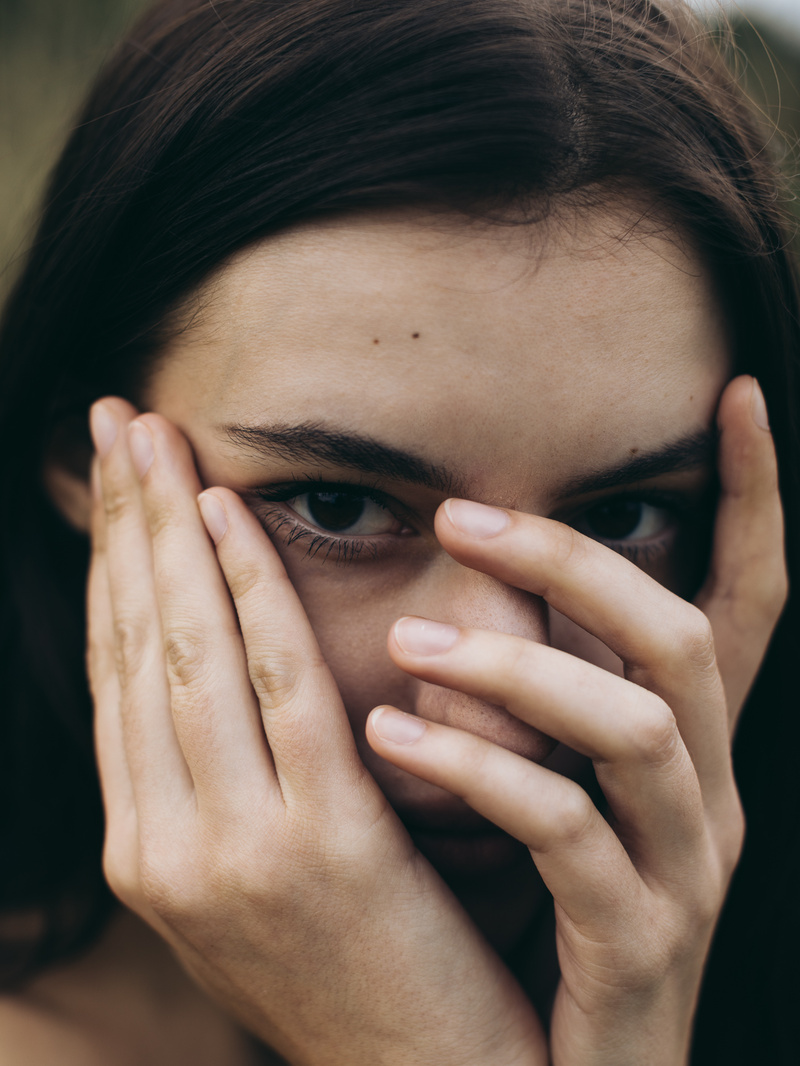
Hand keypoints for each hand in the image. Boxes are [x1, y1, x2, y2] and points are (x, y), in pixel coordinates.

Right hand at [87, 399, 544, 1065]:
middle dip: (121, 526)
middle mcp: (160, 845)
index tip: (112, 481)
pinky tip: (231, 519)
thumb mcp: (252, 878)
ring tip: (154, 441)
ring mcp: (227, 849)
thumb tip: (214, 671)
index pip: (116, 674)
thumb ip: (220, 783)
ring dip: (167, 536)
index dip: (109, 566)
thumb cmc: (346, 966)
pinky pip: (277, 688)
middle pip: (133, 646)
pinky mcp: (317, 845)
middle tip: (116, 422)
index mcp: (143, 848)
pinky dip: (248, 595)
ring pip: (185, 654)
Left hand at [366, 375, 786, 1064]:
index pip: (749, 596)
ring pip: (638, 729)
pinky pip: (569, 833)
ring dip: (523, 669)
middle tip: (461, 517)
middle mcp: (706, 791)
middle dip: (576, 565)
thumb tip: (440, 597)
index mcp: (686, 743)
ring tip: (412, 637)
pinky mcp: (637, 937)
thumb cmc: (532, 905)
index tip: (735, 394)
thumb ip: (519, 694)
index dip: (756, 496)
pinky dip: (484, 772)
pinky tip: (394, 738)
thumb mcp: (542, 779)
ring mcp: (682, 867)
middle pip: (675, 637)